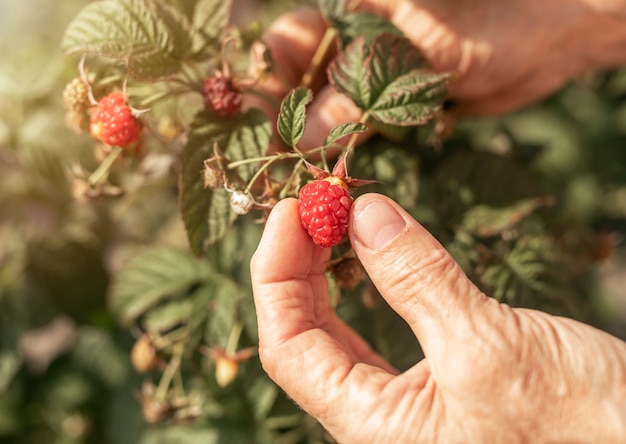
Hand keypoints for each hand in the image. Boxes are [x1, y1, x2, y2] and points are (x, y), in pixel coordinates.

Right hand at [250, 0, 625, 146]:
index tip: (244, 125)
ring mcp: (365, 80)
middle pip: (292, 84)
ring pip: (318, 113)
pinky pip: (350, 133)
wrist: (541, 45)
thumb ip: (359, 91)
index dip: (261, 83)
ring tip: (288, 183)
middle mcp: (347, 45)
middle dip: (277, 123)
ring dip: (306, 147)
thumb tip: (305, 137)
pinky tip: (324, 181)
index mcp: (347, 12)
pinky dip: (338, 157)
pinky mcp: (385, 110)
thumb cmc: (488, 27)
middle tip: (264, 167)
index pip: (284, 45)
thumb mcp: (419, 54)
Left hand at [251, 194, 625, 442]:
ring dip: (330, 268)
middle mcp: (378, 419)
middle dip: (299, 263)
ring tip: (333, 215)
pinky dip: (371, 280)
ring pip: (340, 329)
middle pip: (306, 334)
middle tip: (311, 202)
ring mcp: (406, 401)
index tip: (288, 210)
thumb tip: (363, 213)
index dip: (275, 273)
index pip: (288, 346)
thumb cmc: (575, 423)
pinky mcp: (438, 379)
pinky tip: (370, 249)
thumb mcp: (484, 344)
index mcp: (372, 427)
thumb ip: (416, 277)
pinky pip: (380, 326)